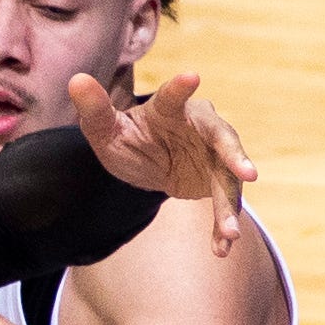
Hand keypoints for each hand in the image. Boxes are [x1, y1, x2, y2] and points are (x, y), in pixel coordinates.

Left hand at [68, 72, 257, 253]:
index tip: (192, 76)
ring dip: (229, 206)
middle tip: (248, 175)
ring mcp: (214, 153)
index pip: (173, 97)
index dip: (180, 88)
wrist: (145, 162)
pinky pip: (224, 201)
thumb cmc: (125, 138)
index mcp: (167, 109)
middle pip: (221, 137)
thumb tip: (75, 80)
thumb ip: (94, 109)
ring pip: (228, 177)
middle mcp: (199, 125)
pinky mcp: (219, 178)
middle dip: (235, 156)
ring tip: (231, 233)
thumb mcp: (103, 130)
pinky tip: (221, 248)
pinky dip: (223, 224)